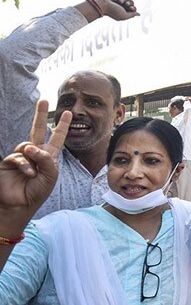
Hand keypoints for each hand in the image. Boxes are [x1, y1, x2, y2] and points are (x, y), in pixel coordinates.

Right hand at [0, 100, 71, 233]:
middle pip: (38, 130)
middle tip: (43, 100)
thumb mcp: (50, 175)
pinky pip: (18, 156)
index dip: (62, 126)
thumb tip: (31, 146)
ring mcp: (21, 156)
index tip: (68, 113)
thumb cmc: (38, 191)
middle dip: (40, 115)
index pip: (57, 138)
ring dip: (32, 158)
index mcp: (49, 156)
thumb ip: (46, 159)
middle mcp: (35, 153)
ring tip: (33, 173)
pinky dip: (24, 165)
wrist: (19, 204)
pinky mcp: (9, 162)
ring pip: (27, 145)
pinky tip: (28, 173)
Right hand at [94, 0, 139, 19]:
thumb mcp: (124, 15)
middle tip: (126, 4)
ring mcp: (118, 2)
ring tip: (119, 1)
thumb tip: (139, 14)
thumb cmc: (113, 11)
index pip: (134, 9)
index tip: (131, 8)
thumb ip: (132, 15)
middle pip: (131, 2)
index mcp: (124, 13)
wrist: (102, 5)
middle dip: (129, 2)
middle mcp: (121, 8)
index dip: (133, 8)